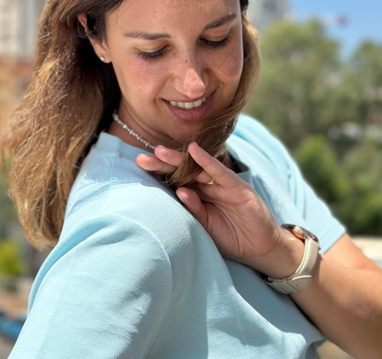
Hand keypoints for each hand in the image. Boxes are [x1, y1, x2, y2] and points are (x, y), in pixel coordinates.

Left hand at [136, 143, 303, 275]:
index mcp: (198, 195)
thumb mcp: (206, 226)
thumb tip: (178, 192)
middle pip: (182, 171)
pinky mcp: (237, 187)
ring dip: (178, 160)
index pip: (175, 180)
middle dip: (161, 164)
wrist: (260, 249)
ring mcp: (222, 185)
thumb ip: (193, 210)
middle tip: (140, 159)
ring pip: (197, 169)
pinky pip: (220, 172)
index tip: (138, 166)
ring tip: (160, 152)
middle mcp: (208, 186)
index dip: (158, 172)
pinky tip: (194, 151)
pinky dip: (207, 161)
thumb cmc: (230, 237)